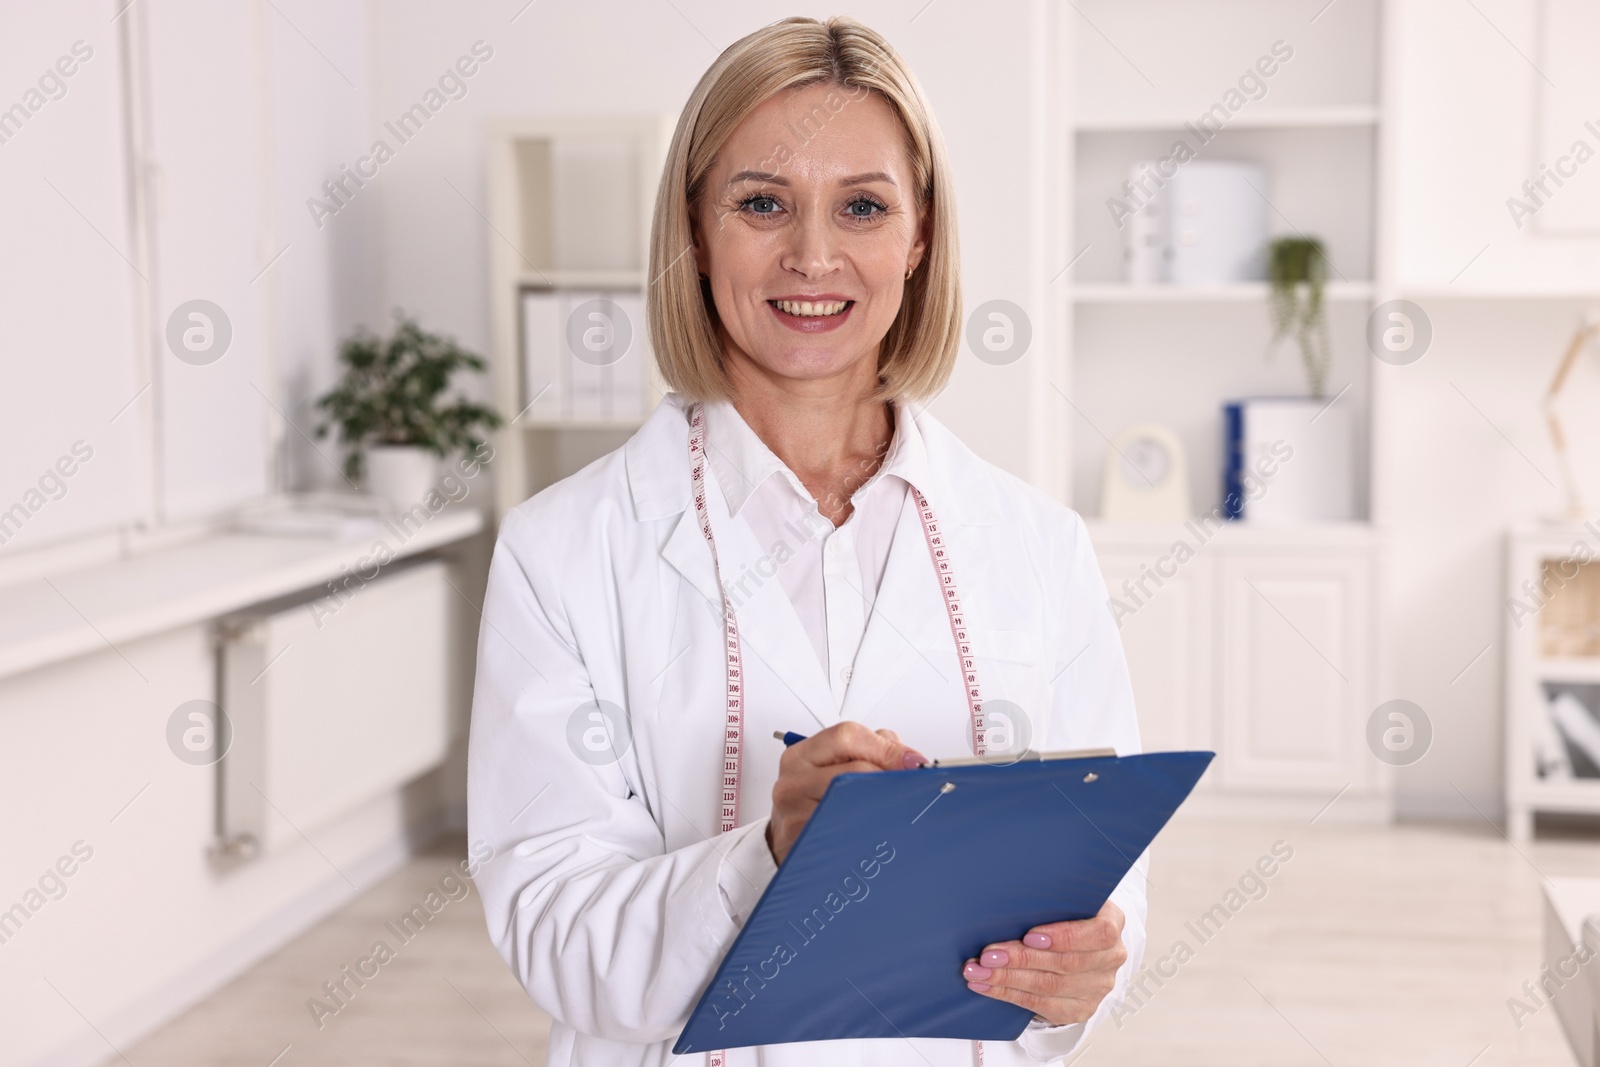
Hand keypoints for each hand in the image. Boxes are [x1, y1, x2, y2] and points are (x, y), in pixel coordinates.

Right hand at [765, 722, 926, 864]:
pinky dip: (866, 829)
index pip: (847, 736)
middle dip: (889, 778)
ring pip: (850, 800)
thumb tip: (911, 761)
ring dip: (881, 805)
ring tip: (896, 810)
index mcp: (803, 754)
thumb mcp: (834, 771)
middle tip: (913, 789)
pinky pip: (843, 830)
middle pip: (853, 769)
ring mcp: (792, 810)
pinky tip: (876, 831)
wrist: (789, 846)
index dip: (887, 748)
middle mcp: (793, 778)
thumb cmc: (816, 805)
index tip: (914, 762)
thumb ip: (870, 754)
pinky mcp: (799, 838)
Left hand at [960, 900, 1126, 1026]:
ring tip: (978, 972)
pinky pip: (1041, 1005)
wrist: (1081, 945)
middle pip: (1064, 963)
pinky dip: (1008, 994)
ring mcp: (1097, 986)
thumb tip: (1008, 892)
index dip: (1063, 936)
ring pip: (1049, 987)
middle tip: (987, 955)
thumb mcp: (1067, 898)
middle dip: (1021, 959)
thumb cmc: (1066, 913)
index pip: (1098, 933)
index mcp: (1112, 922)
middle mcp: (1110, 957)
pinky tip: (987, 986)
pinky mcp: (1080, 1008)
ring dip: (1007, 979)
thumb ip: (1050, 898)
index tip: (1028, 935)